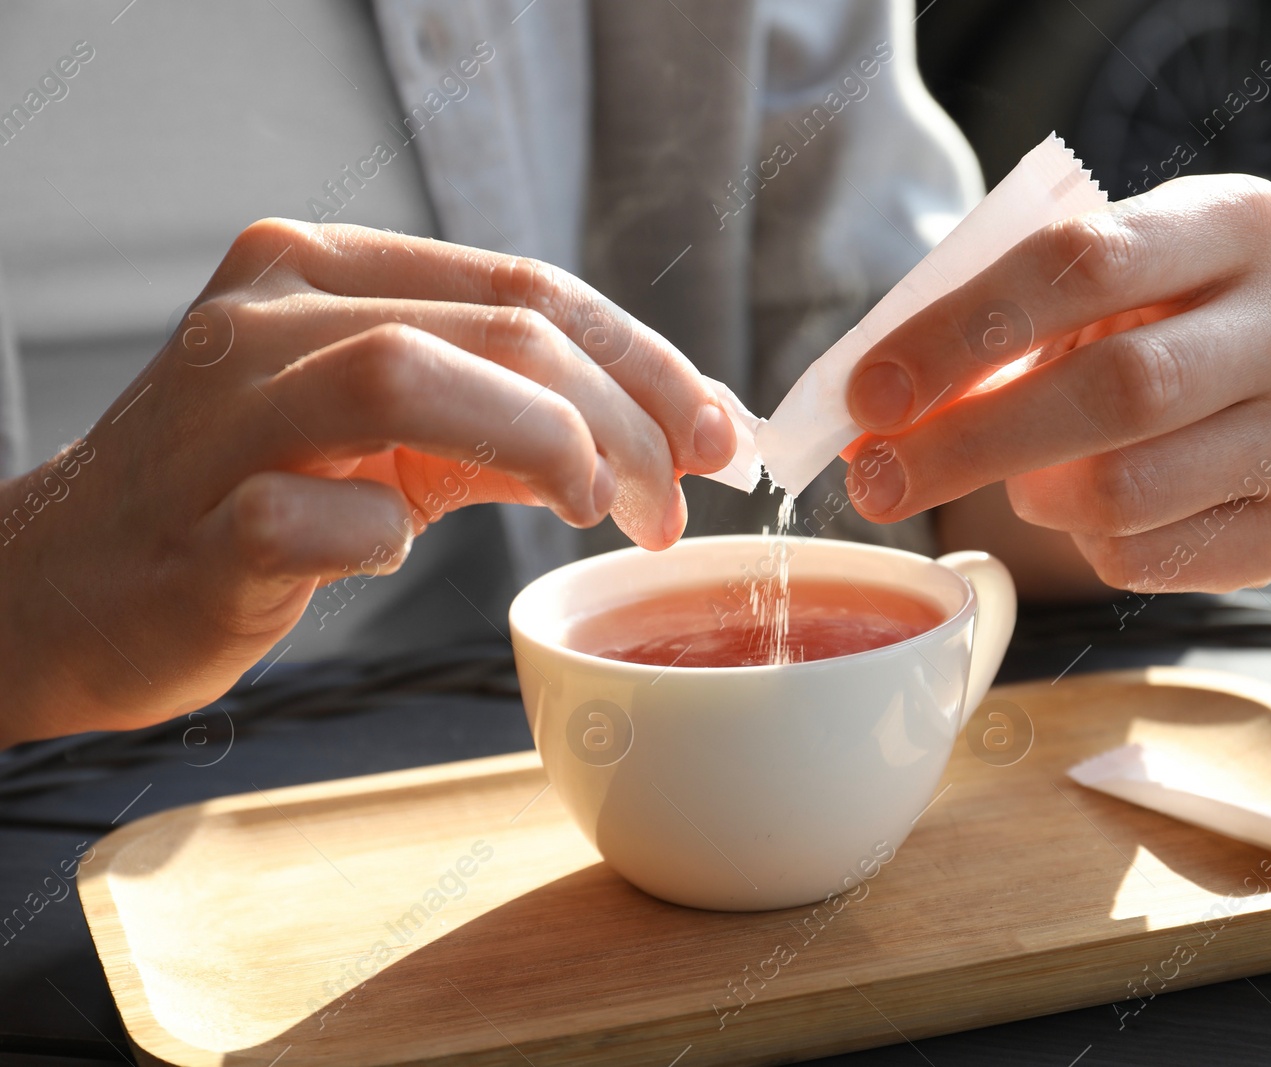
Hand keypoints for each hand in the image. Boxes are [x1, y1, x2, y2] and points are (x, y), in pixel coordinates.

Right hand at [0, 219, 736, 743]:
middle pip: (499, 327)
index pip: (526, 285)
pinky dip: (375, 541)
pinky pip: (310, 517)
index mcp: (323, 270)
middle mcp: (269, 316)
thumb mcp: (393, 438)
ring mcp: (221, 414)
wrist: (66, 587)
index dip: (646, 360)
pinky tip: (380, 555)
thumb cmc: (250, 502)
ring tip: (595, 511)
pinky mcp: (194, 524)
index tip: (718, 431)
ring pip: (406, 374)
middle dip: (625, 417)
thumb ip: (516, 418)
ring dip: (540, 445)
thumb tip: (682, 433)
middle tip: (674, 503)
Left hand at [844, 175, 1270, 592]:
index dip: (959, 333)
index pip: (1082, 262)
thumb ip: (984, 329)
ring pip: (1129, 490)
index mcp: (1239, 220)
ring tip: (1022, 477)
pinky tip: (1091, 510)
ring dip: (1035, 495)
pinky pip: (1153, 559)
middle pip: (1118, 390)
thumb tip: (871, 418)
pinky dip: (1088, 544)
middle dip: (969, 443)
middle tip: (876, 482)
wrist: (1238, 376)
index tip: (870, 396)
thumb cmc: (1127, 321)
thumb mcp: (1070, 290)